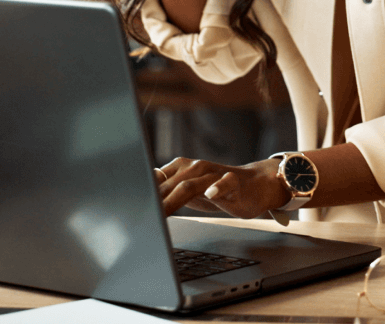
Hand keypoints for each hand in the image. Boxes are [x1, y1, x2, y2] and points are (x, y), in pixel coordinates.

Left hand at [153, 157, 290, 218]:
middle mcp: (195, 167)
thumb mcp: (188, 192)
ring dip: (174, 197)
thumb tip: (140, 199)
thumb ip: (166, 193)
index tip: (129, 209)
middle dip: (154, 201)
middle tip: (141, 217)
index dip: (144, 194)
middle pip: (169, 184)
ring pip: (191, 184)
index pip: (157, 180)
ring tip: (161, 211)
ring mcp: (214, 173)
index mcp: (181, 168)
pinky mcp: (234, 181)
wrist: (254, 184)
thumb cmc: (216, 189)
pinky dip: (217, 187)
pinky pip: (225, 182)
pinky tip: (210, 194)